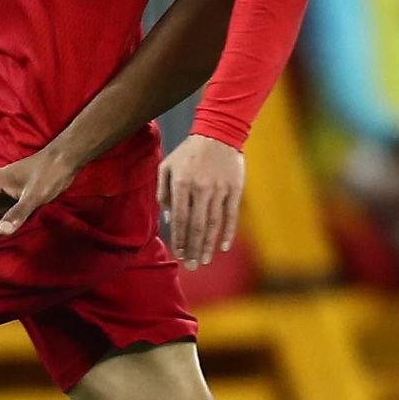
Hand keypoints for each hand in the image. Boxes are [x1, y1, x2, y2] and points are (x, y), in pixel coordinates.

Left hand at [159, 134, 244, 269]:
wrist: (218, 133)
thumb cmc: (188, 152)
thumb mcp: (167, 166)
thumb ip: (163, 192)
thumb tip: (169, 219)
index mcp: (182, 184)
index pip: (180, 219)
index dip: (179, 240)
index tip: (179, 255)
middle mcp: (200, 189)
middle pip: (196, 226)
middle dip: (193, 249)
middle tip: (191, 266)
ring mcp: (219, 190)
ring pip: (213, 224)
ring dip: (208, 245)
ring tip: (204, 261)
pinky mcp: (235, 189)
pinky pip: (231, 216)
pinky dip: (227, 233)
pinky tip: (222, 247)